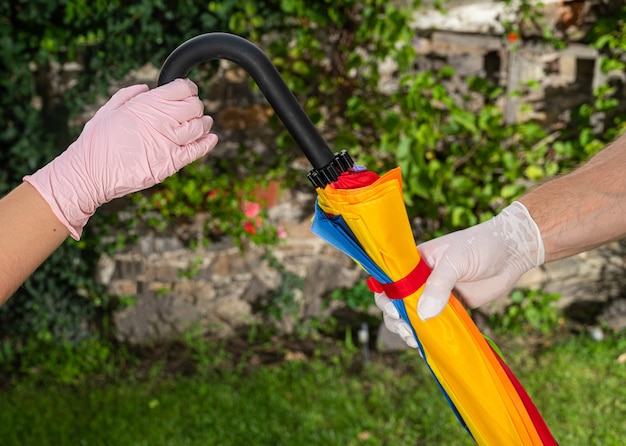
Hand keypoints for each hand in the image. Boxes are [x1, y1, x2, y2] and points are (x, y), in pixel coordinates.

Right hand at [24, 78, 217, 239]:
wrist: (91, 173)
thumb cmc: (96, 142)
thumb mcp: (109, 110)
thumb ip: (129, 95)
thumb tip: (146, 89)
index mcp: (146, 105)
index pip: (181, 88)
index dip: (188, 88)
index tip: (188, 91)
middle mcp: (161, 121)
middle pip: (194, 107)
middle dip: (196, 105)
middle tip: (193, 109)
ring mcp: (168, 142)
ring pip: (199, 127)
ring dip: (204, 123)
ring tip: (203, 122)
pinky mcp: (171, 163)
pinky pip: (197, 150)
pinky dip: (208, 143)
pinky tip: (211, 138)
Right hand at [375, 201, 544, 344]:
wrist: (513, 252)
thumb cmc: (481, 245)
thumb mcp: (456, 260)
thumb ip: (439, 285)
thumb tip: (424, 314)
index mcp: (415, 262)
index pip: (391, 281)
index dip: (387, 298)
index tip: (395, 311)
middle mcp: (422, 279)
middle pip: (398, 302)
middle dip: (397, 318)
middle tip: (407, 330)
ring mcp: (437, 294)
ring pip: (414, 315)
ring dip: (410, 329)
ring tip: (414, 339)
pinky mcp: (453, 307)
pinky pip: (436, 323)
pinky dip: (429, 335)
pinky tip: (426, 346)